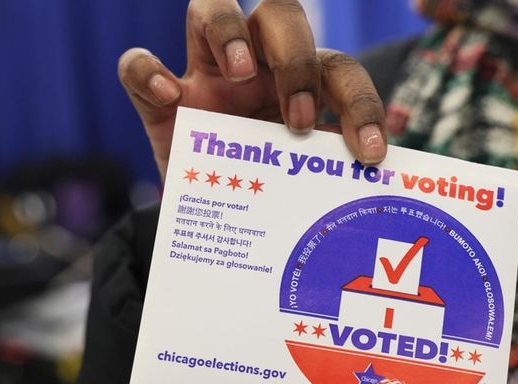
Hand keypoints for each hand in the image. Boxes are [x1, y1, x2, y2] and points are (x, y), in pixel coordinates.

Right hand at [118, 0, 386, 179]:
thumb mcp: (305, 184)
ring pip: (210, 9)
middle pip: (279, 15)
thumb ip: (334, 175)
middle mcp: (257, 68)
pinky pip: (138, 67)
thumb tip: (379, 191)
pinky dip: (148, 72)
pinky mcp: (158, 103)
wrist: (218, 229)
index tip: (370, 154)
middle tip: (300, 119)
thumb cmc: (271, 196)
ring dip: (229, 33)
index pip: (338, 68)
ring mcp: (204, 78)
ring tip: (241, 74)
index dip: (361, 104)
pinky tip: (171, 97)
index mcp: (303, 84)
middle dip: (296, 59)